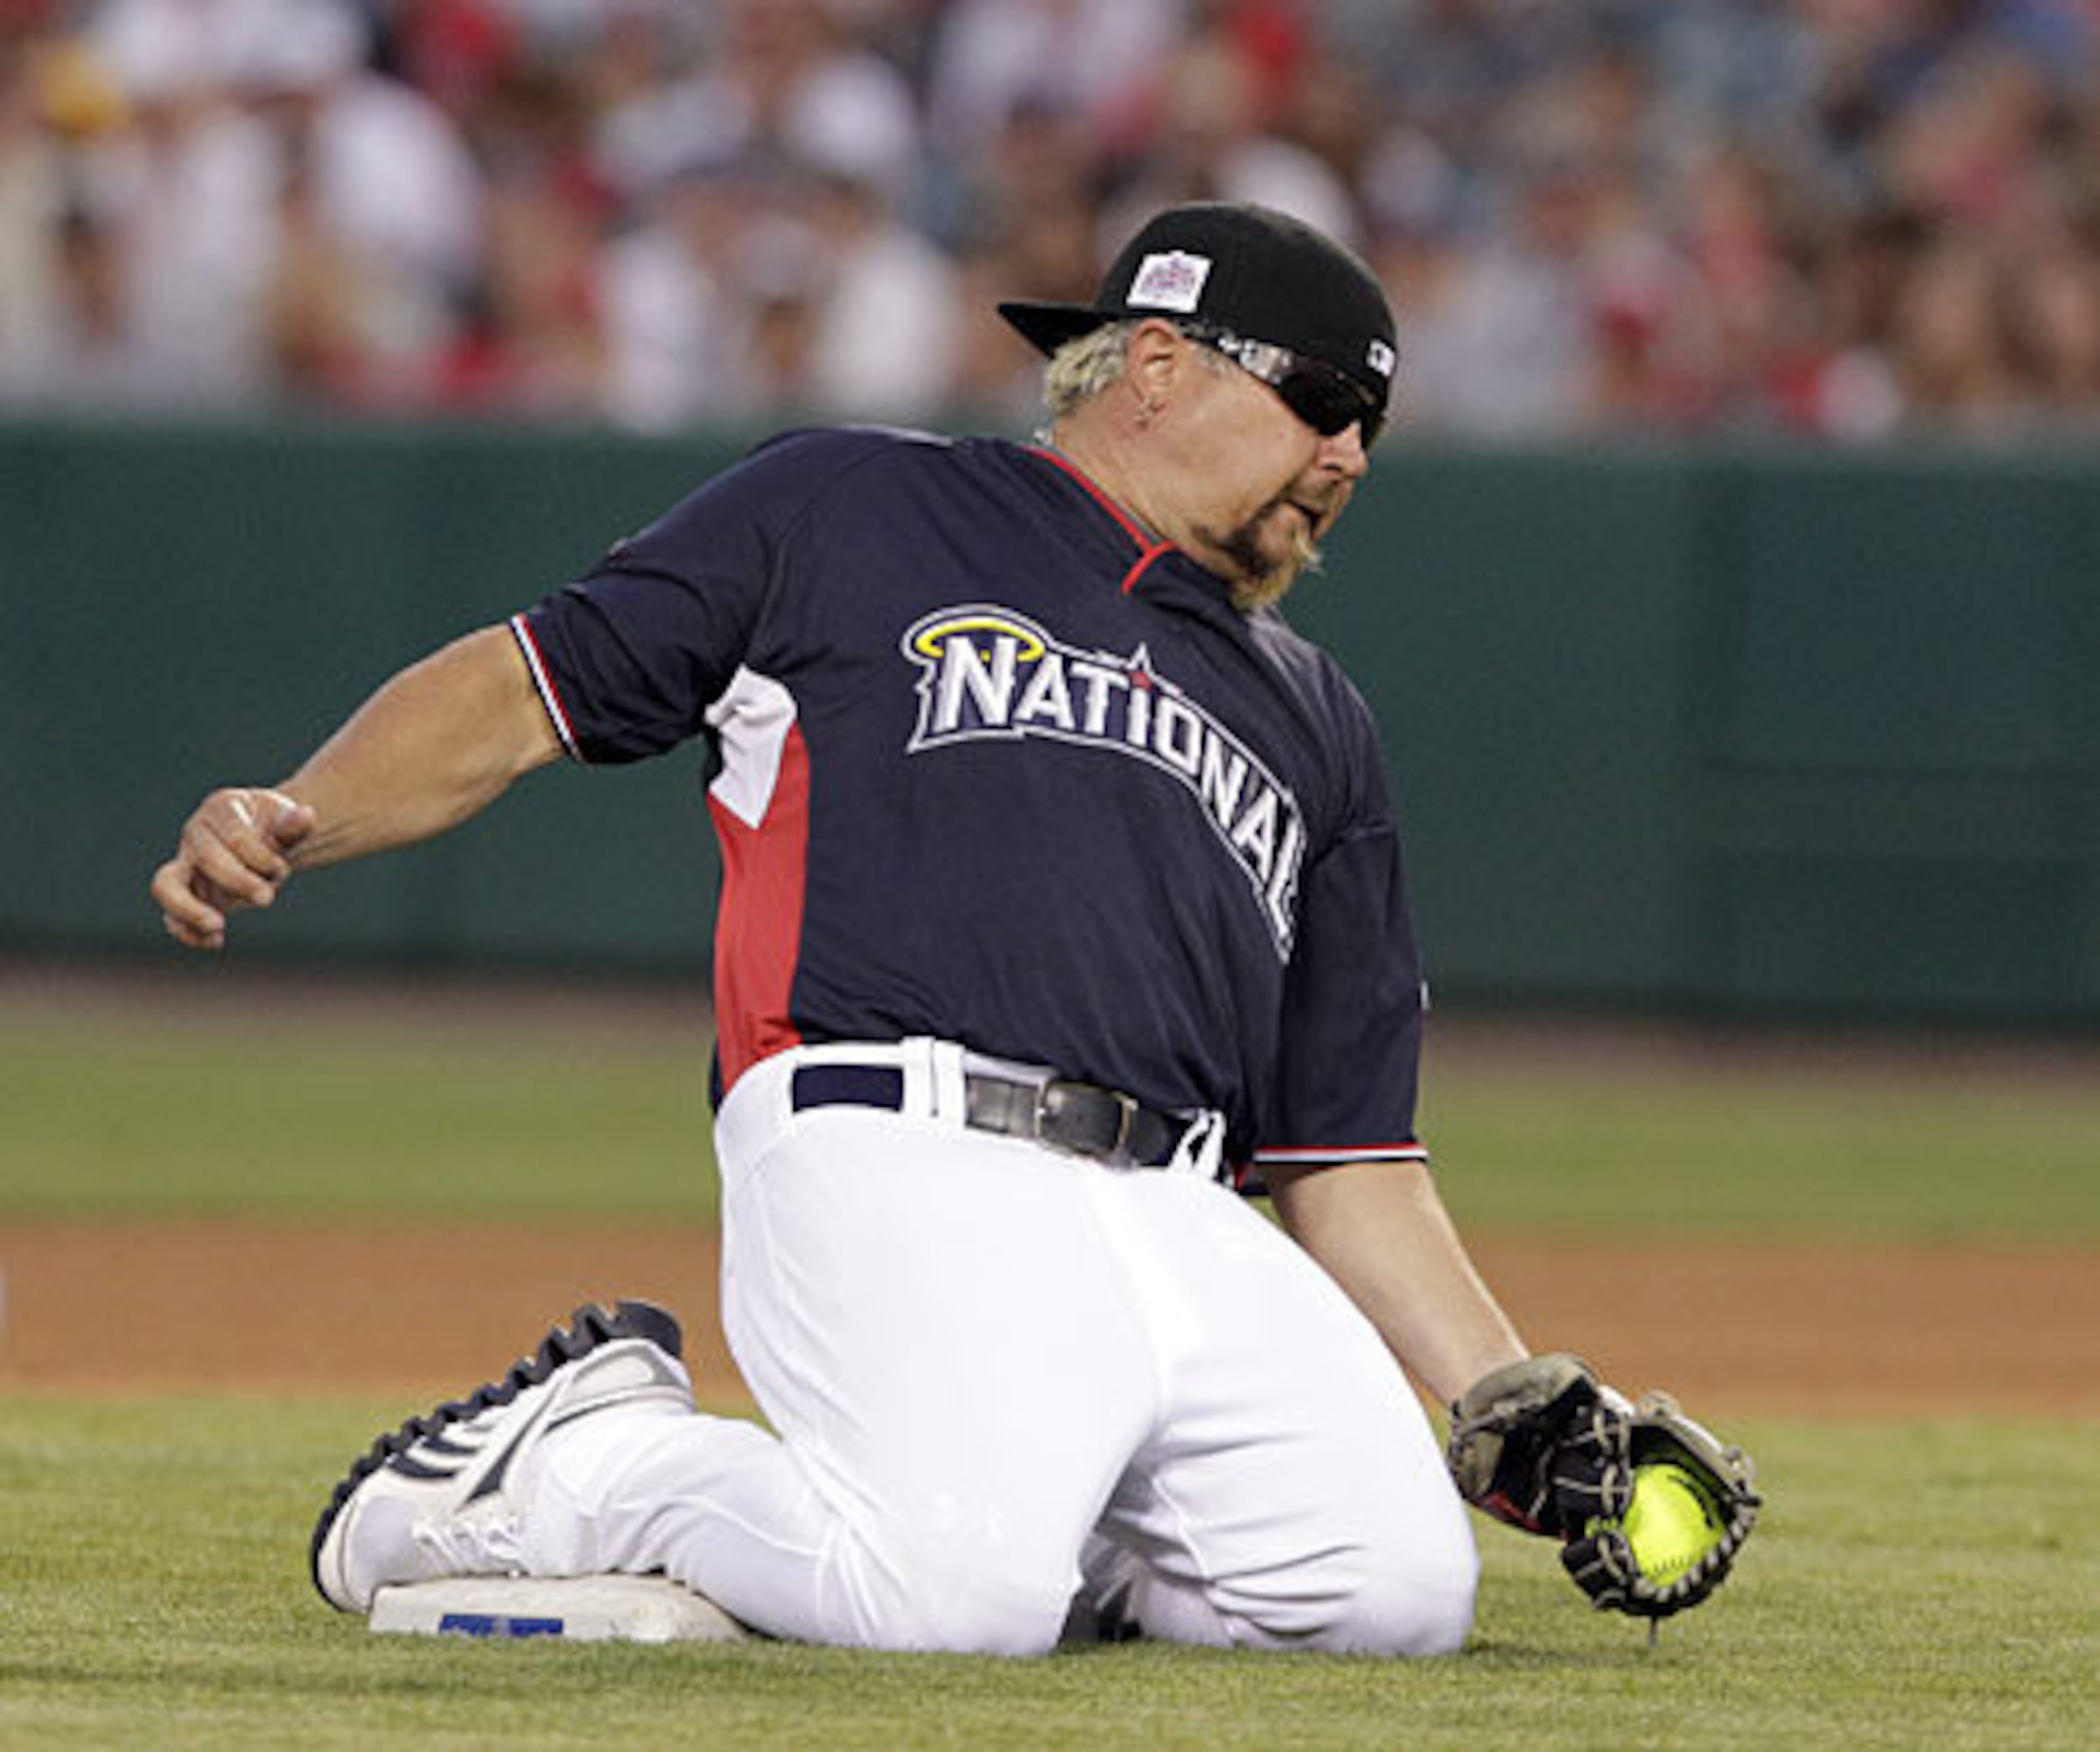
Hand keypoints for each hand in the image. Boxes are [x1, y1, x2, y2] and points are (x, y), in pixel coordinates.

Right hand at [150, 787, 316, 949]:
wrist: (264, 839)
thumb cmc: (273, 828)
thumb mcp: (286, 821)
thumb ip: (293, 824)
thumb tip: (307, 816)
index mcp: (221, 809)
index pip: (234, 835)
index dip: (259, 856)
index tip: (281, 868)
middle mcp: (196, 836)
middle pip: (205, 857)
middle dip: (237, 880)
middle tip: (267, 898)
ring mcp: (186, 867)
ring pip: (166, 886)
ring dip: (190, 908)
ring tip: (217, 927)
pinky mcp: (187, 897)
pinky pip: (172, 917)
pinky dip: (188, 933)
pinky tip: (215, 942)